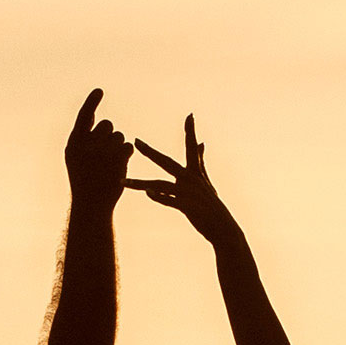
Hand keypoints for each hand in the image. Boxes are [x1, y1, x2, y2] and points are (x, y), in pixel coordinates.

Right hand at [62, 86, 131, 204]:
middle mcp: (87, 145)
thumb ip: (85, 137)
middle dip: (109, 134)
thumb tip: (96, 118)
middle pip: (108, 125)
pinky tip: (118, 166)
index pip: (84, 115)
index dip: (92, 102)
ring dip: (118, 147)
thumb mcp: (76, 157)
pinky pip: (128, 146)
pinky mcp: (118, 160)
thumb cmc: (84, 179)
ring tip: (108, 163)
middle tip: (104, 151)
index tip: (100, 90)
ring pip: (119, 136)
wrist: (91, 204)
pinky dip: (126, 154)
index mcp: (74, 143)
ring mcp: (103, 152)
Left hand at [122, 115, 232, 238]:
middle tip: (136, 141)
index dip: (191, 131)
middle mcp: (192, 180)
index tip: (190, 115)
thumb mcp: (207, 181)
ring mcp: (189, 193)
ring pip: (160, 185)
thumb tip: (201, 142)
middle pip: (167, 162)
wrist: (223, 229)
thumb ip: (200, 161)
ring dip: (140, 183)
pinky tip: (147, 193)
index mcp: (195, 172)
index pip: (192, 147)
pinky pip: (170, 201)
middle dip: (150, 152)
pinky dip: (159, 197)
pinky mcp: (188, 207)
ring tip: (122, 182)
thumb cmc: (211, 205)